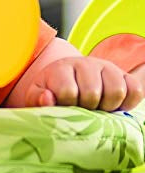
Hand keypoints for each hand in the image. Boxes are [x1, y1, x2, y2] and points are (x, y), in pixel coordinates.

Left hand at [19, 55, 144, 110]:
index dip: (67, 105)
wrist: (69, 81)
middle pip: (93, 93)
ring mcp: (106, 68)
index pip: (67, 92)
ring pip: (116, 91)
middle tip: (82, 109)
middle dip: (87, 107)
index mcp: (61, 68)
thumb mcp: (38, 96)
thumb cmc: (53, 92)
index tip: (65, 106)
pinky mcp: (124, 75)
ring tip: (97, 108)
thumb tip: (48, 98)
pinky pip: (135, 90)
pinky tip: (114, 106)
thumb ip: (38, 98)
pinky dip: (128, 103)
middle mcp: (85, 63)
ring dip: (108, 106)